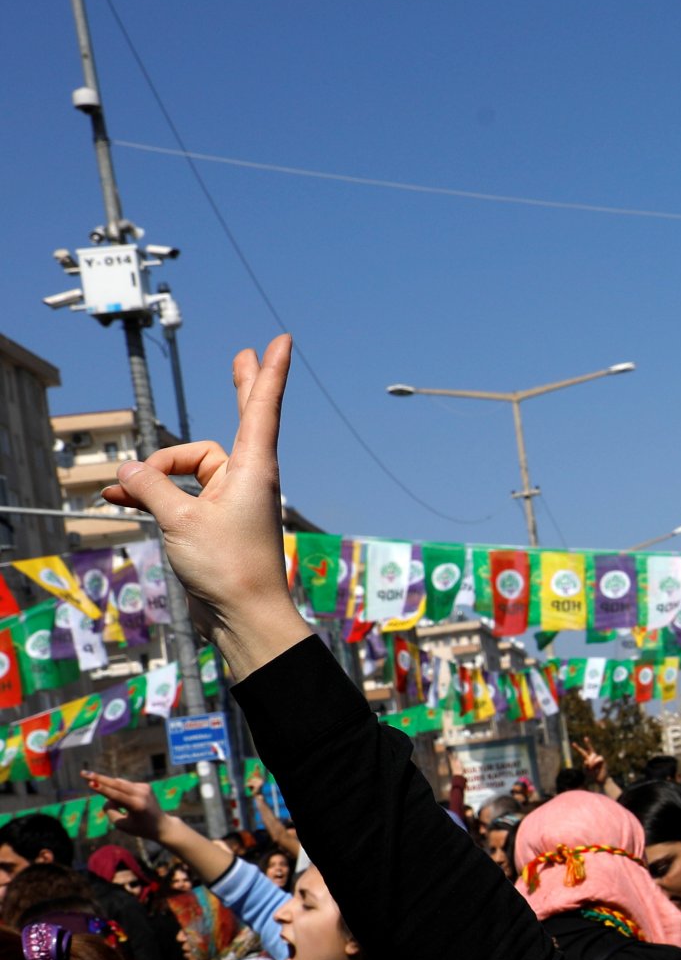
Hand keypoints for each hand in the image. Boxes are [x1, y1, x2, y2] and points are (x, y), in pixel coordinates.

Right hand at [84, 771, 166, 841]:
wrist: (162, 825)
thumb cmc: (139, 828)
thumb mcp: (121, 825)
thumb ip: (110, 811)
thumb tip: (107, 795)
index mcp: (136, 806)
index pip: (116, 795)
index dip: (102, 789)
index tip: (91, 782)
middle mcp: (142, 794)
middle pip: (116, 783)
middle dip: (98, 778)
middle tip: (83, 772)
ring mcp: (145, 788)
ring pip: (119, 784)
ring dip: (111, 790)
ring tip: (124, 807)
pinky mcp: (146, 786)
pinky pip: (126, 786)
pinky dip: (121, 792)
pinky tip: (131, 805)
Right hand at [102, 337, 309, 679]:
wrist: (243, 616)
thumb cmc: (228, 568)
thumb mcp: (179, 520)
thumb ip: (151, 487)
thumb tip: (130, 470)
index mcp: (252, 469)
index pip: (261, 407)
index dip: (268, 372)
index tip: (279, 342)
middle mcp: (247, 478)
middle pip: (239, 421)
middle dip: (238, 389)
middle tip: (242, 356)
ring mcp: (232, 499)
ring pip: (189, 468)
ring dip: (155, 473)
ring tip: (122, 488)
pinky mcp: (216, 520)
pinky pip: (181, 493)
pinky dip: (154, 493)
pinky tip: (121, 496)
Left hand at [572, 741, 607, 786]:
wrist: (601, 779)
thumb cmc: (593, 775)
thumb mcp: (587, 771)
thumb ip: (585, 766)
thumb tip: (587, 761)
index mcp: (587, 759)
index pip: (582, 752)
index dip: (577, 748)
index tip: (573, 743)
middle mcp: (593, 757)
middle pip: (590, 749)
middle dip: (588, 743)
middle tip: (585, 738)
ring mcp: (598, 758)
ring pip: (593, 755)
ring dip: (591, 762)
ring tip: (592, 767)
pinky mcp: (602, 760)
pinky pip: (598, 758)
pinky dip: (596, 762)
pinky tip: (597, 766)